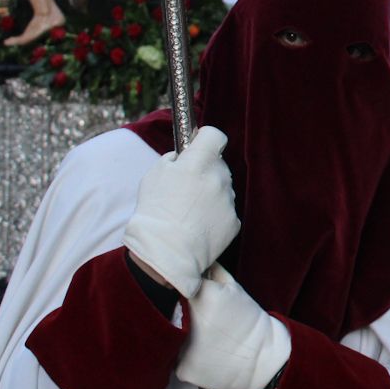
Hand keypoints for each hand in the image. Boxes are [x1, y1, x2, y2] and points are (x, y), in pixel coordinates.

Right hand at [122, 126, 238, 297]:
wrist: (166, 252)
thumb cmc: (155, 212)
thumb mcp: (155, 174)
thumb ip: (175, 158)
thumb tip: (187, 152)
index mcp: (199, 162)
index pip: (214, 136)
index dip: (205, 139)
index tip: (197, 146)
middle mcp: (219, 178)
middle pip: (218, 164)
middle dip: (205, 170)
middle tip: (186, 187)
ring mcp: (229, 200)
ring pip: (222, 188)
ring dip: (210, 193)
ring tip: (189, 211)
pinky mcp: (234, 221)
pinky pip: (225, 210)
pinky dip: (215, 214)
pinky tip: (197, 225)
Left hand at [177, 264, 290, 388]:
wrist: (261, 357)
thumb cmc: (248, 319)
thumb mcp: (234, 289)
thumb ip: (213, 271)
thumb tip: (196, 258)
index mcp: (199, 298)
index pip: (173, 286)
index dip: (178, 290)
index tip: (186, 296)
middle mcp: (186, 322)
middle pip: (166, 312)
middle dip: (176, 313)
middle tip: (196, 319)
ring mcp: (181, 349)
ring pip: (168, 337)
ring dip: (178, 335)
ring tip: (201, 337)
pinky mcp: (182, 369)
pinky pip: (174, 359)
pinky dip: (185, 356)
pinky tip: (202, 354)